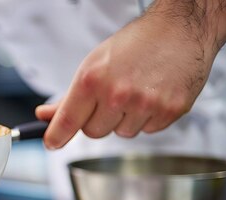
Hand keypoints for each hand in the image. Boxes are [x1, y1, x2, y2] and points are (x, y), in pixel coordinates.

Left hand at [35, 13, 215, 148]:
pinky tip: (153, 94)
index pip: (67, 121)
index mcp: (93, 80)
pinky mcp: (169, 111)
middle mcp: (117, 94)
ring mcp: (145, 104)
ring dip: (125, 119)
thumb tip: (45, 116)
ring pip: (122, 133)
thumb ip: (69, 98)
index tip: (52, 143)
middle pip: (93, 132)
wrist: (179, 30)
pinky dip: (148, 118)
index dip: (56, 136)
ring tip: (136, 91)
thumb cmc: (135, 45)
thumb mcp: (94, 65)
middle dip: (97, 120)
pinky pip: (148, 130)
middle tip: (110, 96)